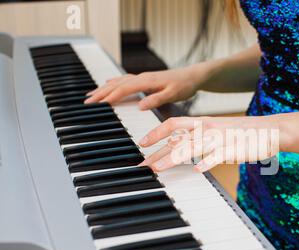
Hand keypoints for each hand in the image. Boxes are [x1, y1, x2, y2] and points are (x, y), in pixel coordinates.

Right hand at [85, 66, 204, 109]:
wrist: (193, 76)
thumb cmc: (184, 85)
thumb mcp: (173, 94)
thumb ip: (156, 99)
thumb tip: (140, 106)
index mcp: (147, 81)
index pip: (124, 90)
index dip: (109, 97)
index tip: (96, 104)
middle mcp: (142, 78)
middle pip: (117, 85)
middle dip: (101, 93)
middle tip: (86, 101)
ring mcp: (143, 77)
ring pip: (119, 82)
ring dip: (104, 88)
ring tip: (91, 94)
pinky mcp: (145, 79)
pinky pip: (125, 80)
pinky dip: (114, 83)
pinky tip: (108, 84)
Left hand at [138, 115, 288, 171]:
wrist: (270, 130)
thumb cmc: (241, 133)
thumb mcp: (216, 130)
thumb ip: (196, 137)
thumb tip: (174, 145)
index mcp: (204, 122)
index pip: (173, 124)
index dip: (155, 132)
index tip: (142, 143)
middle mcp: (209, 129)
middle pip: (177, 139)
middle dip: (156, 152)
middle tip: (142, 165)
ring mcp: (221, 139)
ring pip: (192, 147)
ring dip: (172, 158)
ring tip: (158, 169)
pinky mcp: (234, 149)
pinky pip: (218, 156)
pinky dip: (208, 162)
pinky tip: (198, 170)